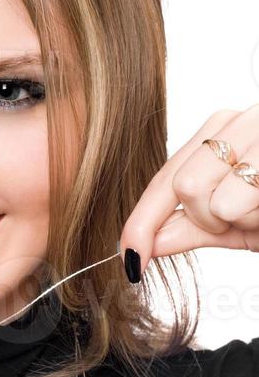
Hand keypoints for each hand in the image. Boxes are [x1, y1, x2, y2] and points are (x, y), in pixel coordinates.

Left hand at [119, 105, 258, 281]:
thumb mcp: (237, 223)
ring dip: (239, 222)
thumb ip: (189, 229)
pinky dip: (258, 218)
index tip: (130, 259)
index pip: (164, 177)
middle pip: (183, 188)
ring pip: (212, 198)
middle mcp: (243, 117)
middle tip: (241, 221)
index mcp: (221, 129)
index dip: (141, 221)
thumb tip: (140, 245)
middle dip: (207, 222)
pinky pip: (240, 202)